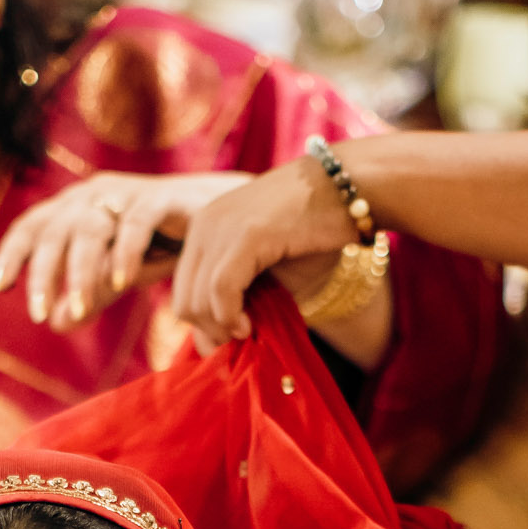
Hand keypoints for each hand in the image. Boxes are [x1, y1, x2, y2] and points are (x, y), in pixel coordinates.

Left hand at [0, 172, 251, 332]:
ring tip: (80, 310)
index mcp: (79, 208)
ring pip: (91, 227)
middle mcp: (97, 194)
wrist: (229, 223)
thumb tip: (52, 322)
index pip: (33, 225)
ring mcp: (129, 192)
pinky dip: (126, 252)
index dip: (12, 252)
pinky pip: (137, 222)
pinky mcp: (164, 197)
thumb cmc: (168, 246)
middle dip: (42, 273)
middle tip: (37, 314)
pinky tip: (120, 283)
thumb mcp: (120, 274)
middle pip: (55, 229)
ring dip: (81, 272)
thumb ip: (89, 295)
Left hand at [170, 156, 355, 350]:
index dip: (201, 326)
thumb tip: (215, 338)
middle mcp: (203, 224)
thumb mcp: (263, 258)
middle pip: (183, 301)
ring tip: (247, 334)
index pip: (182, 290)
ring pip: (198, 301)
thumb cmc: (314, 226)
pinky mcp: (246, 235)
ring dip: (221, 329)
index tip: (229, 340)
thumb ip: (239, 288)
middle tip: (239, 343)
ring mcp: (221, 227)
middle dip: (208, 333)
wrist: (345, 185)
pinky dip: (230, 316)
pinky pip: (221, 290)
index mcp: (203, 227)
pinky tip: (248, 326)